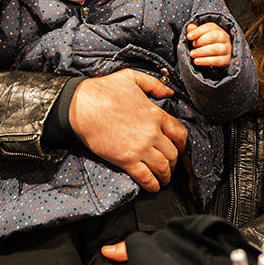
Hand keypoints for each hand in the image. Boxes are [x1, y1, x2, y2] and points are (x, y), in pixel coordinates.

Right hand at [69, 70, 187, 191]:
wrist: (81, 106)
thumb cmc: (104, 90)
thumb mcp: (132, 77)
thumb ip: (154, 84)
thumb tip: (170, 92)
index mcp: (156, 114)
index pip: (180, 134)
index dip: (182, 145)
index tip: (180, 150)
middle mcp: (152, 133)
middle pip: (173, 153)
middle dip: (174, 163)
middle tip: (171, 167)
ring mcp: (140, 148)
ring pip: (162, 167)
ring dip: (165, 176)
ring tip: (164, 179)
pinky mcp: (126, 160)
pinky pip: (145, 177)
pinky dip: (152, 185)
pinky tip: (153, 187)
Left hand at [186, 22, 231, 67]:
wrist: (220, 57)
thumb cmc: (209, 44)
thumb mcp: (203, 36)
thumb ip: (196, 31)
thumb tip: (190, 27)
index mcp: (218, 30)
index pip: (209, 27)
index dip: (198, 31)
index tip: (189, 36)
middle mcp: (225, 38)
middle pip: (213, 36)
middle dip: (200, 41)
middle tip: (193, 46)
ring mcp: (227, 49)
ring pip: (215, 49)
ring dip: (201, 51)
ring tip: (192, 54)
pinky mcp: (226, 60)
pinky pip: (216, 61)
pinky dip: (205, 61)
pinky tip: (197, 61)